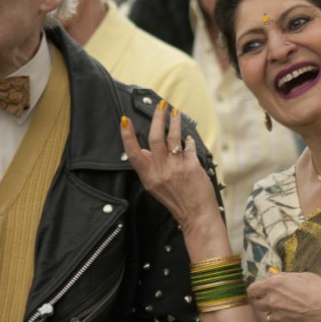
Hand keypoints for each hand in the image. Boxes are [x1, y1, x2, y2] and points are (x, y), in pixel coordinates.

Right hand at [121, 104, 218, 234]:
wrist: (196, 215)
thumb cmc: (177, 200)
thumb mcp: (156, 186)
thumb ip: (151, 168)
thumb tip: (147, 149)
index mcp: (148, 176)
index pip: (133, 153)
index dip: (127, 135)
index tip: (124, 120)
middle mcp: (160, 171)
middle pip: (155, 138)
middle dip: (157, 119)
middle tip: (161, 106)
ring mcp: (176, 168)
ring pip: (172, 138)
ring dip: (174, 122)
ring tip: (175, 112)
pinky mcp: (191, 166)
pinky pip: (188, 147)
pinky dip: (188, 140)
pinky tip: (188, 137)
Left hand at [248, 272, 320, 321]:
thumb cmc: (318, 289)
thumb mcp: (302, 276)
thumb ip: (284, 276)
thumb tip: (272, 275)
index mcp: (274, 285)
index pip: (252, 290)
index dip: (256, 291)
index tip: (261, 291)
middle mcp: (273, 302)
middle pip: (257, 304)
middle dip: (264, 302)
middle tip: (275, 299)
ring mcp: (279, 317)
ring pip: (269, 318)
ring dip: (276, 314)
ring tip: (289, 310)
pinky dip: (289, 321)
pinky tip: (301, 316)